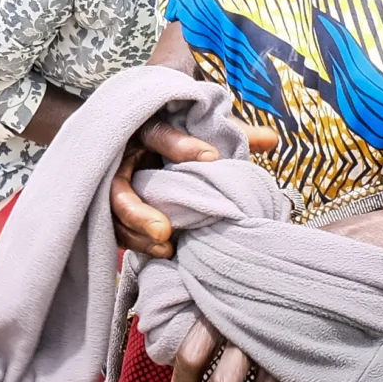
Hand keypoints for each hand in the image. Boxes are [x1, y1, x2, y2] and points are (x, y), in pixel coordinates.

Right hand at [110, 117, 279, 257]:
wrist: (142, 142)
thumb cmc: (177, 136)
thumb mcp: (201, 129)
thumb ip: (230, 133)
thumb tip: (270, 138)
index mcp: (143, 128)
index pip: (154, 133)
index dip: (177, 146)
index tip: (212, 157)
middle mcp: (122, 156)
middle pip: (117, 183)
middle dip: (137, 209)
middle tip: (165, 230)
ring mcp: (113, 182)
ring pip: (113, 211)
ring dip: (137, 231)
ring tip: (166, 246)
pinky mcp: (112, 206)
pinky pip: (116, 227)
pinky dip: (138, 242)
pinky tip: (165, 252)